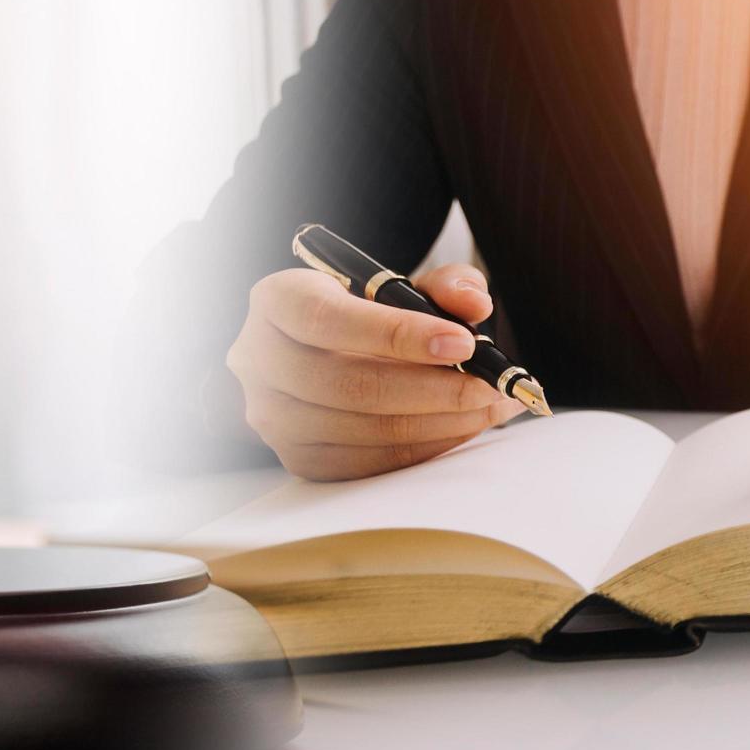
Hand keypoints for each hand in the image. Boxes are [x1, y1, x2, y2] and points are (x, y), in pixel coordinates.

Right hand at [226, 264, 527, 480]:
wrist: (329, 354)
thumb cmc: (365, 317)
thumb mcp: (399, 288)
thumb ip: (442, 286)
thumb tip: (476, 305)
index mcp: (277, 301)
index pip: (328, 320)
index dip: (397, 334)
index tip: (464, 342)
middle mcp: (258, 360)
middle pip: (346, 384)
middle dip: (433, 388)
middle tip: (490, 384)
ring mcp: (273, 417)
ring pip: (360, 429)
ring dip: (438, 422)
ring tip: (490, 406)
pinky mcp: (298, 458)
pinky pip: (366, 463)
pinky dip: (423, 448)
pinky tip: (459, 428)